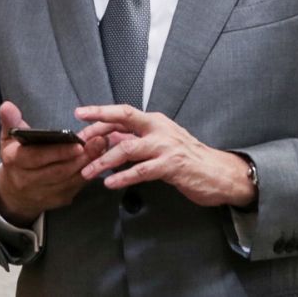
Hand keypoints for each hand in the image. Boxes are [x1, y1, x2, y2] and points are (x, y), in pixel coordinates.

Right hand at [0, 101, 106, 226]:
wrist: (14, 194)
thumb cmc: (16, 158)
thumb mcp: (8, 139)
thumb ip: (10, 122)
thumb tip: (7, 106)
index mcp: (15, 163)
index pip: (37, 158)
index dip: (58, 152)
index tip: (77, 143)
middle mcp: (28, 181)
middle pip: (58, 171)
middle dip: (80, 157)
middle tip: (99, 141)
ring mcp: (44, 193)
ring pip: (70, 180)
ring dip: (88, 164)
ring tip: (103, 147)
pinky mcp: (58, 200)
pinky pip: (76, 187)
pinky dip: (89, 174)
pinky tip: (100, 160)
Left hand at [74, 104, 255, 207]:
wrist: (219, 173)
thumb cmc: (189, 159)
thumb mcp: (160, 144)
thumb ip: (136, 141)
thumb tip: (110, 139)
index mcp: (155, 122)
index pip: (123, 113)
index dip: (100, 113)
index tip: (80, 115)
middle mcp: (159, 129)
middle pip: (124, 119)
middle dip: (98, 125)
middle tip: (78, 138)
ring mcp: (166, 146)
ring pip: (128, 148)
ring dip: (104, 160)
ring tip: (88, 171)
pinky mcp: (172, 165)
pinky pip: (142, 170)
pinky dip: (124, 176)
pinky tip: (110, 183)